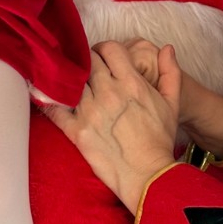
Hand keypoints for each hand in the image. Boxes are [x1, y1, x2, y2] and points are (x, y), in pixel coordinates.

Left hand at [47, 41, 180, 213]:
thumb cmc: (160, 140)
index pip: (108, 49)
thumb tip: (167, 48)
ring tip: (73, 85)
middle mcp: (108, 93)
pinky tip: (49, 97)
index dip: (104, 49)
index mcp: (131, 83)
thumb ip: (171, 72)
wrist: (148, 175)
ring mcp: (90, 112)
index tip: (103, 57)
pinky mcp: (76, 131)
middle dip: (88, 62)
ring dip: (72, 81)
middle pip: (88, 62)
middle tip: (88, 71)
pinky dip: (50, 101)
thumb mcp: (173, 103)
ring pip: (72, 81)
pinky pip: (56, 110)